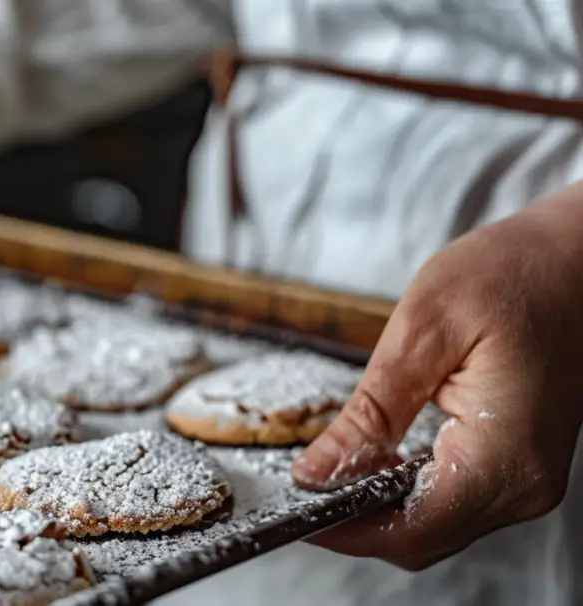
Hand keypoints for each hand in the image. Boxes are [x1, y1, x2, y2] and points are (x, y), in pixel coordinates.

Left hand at [290, 186, 582, 569]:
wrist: (575, 259)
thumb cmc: (513, 275)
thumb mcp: (422, 332)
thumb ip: (368, 413)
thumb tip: (315, 472)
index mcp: (504, 454)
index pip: (410, 528)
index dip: (344, 530)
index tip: (294, 510)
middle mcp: (524, 483)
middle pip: (421, 537)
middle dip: (353, 521)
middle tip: (300, 487)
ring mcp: (527, 479)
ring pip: (435, 526)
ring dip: (377, 508)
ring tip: (329, 472)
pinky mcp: (519, 466)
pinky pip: (453, 501)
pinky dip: (406, 492)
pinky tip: (373, 464)